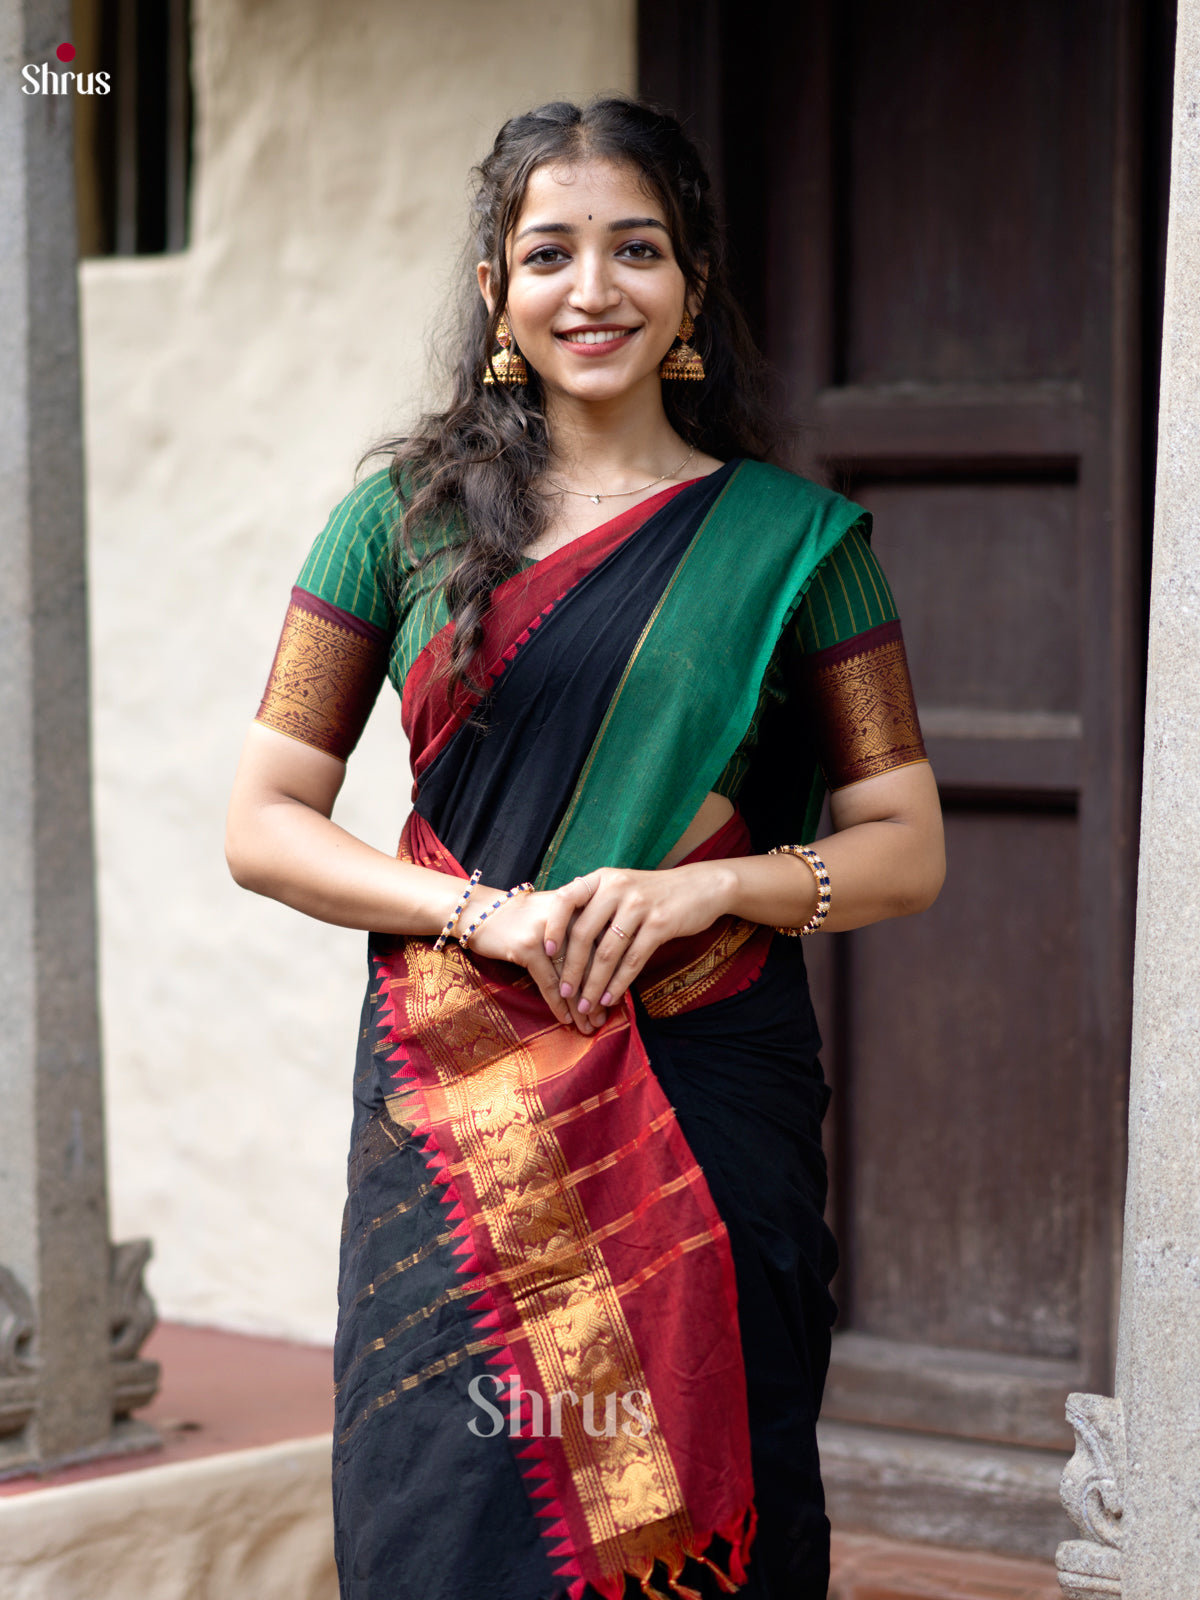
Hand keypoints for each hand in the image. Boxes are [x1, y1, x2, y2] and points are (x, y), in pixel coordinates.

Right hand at [460, 886, 601, 1032]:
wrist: (481, 910)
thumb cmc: (524, 918)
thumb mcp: (557, 916)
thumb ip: (581, 932)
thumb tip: (610, 970)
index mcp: (581, 905)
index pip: (605, 944)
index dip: (612, 975)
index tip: (616, 1000)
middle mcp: (569, 914)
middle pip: (591, 961)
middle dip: (598, 995)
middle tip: (604, 1019)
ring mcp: (548, 931)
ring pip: (572, 975)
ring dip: (581, 1006)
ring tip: (588, 1026)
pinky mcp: (528, 946)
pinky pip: (549, 982)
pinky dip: (558, 1004)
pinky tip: (566, 1019)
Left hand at [542, 863, 734, 1020]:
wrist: (700, 887)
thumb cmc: (654, 893)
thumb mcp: (622, 887)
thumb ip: (596, 904)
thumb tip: (561, 934)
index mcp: (602, 878)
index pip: (565, 899)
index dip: (553, 927)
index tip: (547, 952)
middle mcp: (617, 888)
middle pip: (584, 933)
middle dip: (571, 968)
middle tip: (565, 993)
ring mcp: (638, 905)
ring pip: (607, 952)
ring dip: (594, 984)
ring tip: (585, 1004)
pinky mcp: (659, 924)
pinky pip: (633, 960)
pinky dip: (619, 983)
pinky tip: (611, 999)